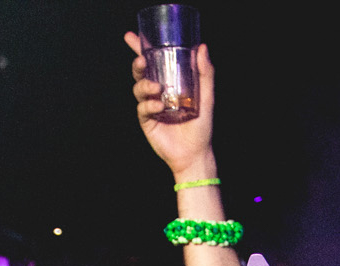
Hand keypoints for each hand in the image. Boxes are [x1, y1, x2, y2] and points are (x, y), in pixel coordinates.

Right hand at [125, 32, 214, 178]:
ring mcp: (150, 106)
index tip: (132, 36)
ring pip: (138, 88)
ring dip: (144, 85)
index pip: (154, 61)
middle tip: (142, 60)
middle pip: (141, 72)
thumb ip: (205, 73)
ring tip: (156, 88)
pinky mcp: (146, 121)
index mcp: (170, 82)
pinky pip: (142, 108)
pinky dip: (149, 105)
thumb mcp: (207, 97)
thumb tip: (202, 47)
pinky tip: (159, 106)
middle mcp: (158, 92)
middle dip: (137, 64)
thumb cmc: (201, 126)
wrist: (195, 154)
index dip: (141, 48)